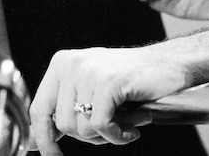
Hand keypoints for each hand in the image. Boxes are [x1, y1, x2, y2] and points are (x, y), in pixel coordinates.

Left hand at [28, 46, 190, 154]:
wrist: (170, 65)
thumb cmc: (132, 81)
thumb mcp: (90, 89)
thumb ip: (65, 109)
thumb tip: (38, 142)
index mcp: (61, 65)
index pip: (39, 109)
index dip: (43, 138)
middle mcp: (70, 64)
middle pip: (62, 124)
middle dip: (89, 137)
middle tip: (113, 127)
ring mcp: (88, 71)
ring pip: (82, 128)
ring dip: (108, 135)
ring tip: (128, 121)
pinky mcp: (108, 82)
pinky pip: (101, 126)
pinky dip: (119, 136)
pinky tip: (134, 128)